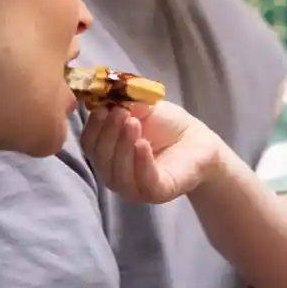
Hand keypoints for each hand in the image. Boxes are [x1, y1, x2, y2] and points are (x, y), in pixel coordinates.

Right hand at [80, 101, 226, 203]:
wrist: (197, 140)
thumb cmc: (165, 125)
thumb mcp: (141, 108)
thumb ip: (122, 103)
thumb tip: (103, 95)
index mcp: (107, 154)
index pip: (90, 145)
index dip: (93, 127)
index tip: (103, 108)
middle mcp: (115, 174)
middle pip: (101, 159)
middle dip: (108, 134)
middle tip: (121, 113)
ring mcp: (135, 188)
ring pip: (118, 174)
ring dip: (123, 146)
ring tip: (133, 123)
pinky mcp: (157, 192)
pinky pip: (144, 181)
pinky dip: (141, 162)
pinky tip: (143, 144)